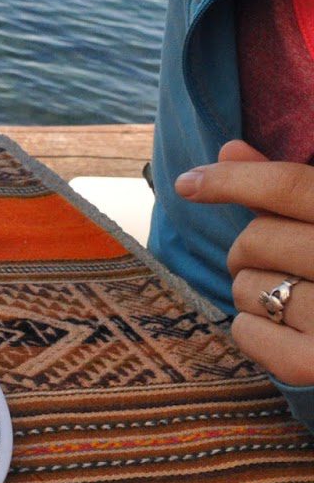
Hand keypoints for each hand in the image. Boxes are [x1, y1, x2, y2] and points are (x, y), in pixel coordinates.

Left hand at [176, 139, 313, 384]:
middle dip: (250, 249)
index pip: (290, 186)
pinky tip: (287, 329)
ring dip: (254, 290)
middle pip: (256, 239)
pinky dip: (253, 329)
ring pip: (245, 287)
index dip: (231, 180)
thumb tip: (228, 150)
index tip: (187, 181)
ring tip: (296, 297)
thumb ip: (290, 189)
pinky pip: (245, 332)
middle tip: (282, 261)